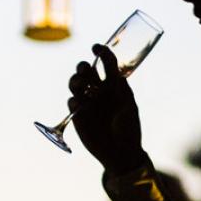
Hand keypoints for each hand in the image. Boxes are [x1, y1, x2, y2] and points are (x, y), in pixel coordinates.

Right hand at [67, 44, 147, 173]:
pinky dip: (74, 101)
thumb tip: (116, 73)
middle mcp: (98, 90)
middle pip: (86, 70)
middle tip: (86, 69)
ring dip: (76, 80)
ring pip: (76, 83)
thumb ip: (122, 90)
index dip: (101, 52)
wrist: (122, 153)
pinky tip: (80, 105)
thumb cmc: (129, 128)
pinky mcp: (78, 116)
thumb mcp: (129, 106)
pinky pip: (71, 103)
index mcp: (113, 84)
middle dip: (83, 66)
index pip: (106, 63)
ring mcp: (87, 102)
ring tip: (81, 84)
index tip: (96, 47)